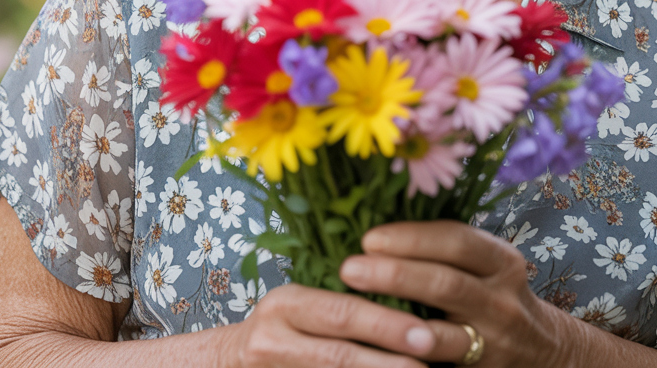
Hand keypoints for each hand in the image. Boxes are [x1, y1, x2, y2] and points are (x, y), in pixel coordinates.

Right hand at [234, 282, 448, 367]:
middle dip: (388, 360)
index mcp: (286, 303)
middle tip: (430, 358)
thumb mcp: (300, 302)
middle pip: (339, 354)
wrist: (226, 360)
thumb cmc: (280, 324)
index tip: (426, 332)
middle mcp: (273, 338)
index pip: (342, 312)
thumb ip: (340, 300)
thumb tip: (406, 295)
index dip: (386, 324)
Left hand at [339, 221, 578, 366]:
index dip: (411, 238)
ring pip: (439, 333)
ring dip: (393, 319)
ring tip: (356, 308)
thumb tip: (378, 220)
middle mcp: (501, 298)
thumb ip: (446, 246)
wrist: (543, 350)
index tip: (369, 237)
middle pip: (446, 283)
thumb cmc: (495, 292)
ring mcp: (492, 340)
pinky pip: (438, 364)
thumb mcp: (486, 263)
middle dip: (395, 273)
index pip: (456, 240)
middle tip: (350, 267)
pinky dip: (406, 355)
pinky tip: (376, 348)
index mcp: (500, 259)